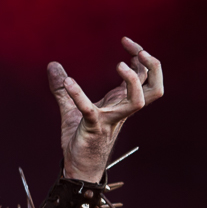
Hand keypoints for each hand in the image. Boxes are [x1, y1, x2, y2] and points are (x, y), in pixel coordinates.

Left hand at [47, 37, 163, 182]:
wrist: (78, 167)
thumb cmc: (81, 138)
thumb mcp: (71, 108)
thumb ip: (62, 88)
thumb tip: (52, 65)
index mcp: (121, 102)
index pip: (145, 76)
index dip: (141, 56)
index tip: (126, 40)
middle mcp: (122, 110)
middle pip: (155, 88)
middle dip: (153, 67)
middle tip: (138, 51)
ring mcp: (110, 120)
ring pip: (138, 100)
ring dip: (133, 81)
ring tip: (119, 64)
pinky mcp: (93, 128)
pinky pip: (90, 110)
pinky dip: (79, 95)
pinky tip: (68, 82)